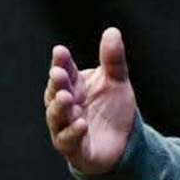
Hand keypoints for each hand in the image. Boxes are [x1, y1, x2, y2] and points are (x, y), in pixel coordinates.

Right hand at [44, 27, 136, 174]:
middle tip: (58, 74)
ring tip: (66, 98)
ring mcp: (66, 127)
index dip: (61, 62)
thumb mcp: (117, 81)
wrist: (124, 143)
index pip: (64, 71)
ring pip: (56, 117)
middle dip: (56, 83)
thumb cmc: (113, 109)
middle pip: (55, 92)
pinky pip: (69, 140)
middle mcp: (65, 105)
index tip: (60, 51)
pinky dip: (73, 132)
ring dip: (59, 107)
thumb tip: (112, 30)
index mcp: (73, 86)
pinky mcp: (74, 149)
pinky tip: (81, 123)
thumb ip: (113, 59)